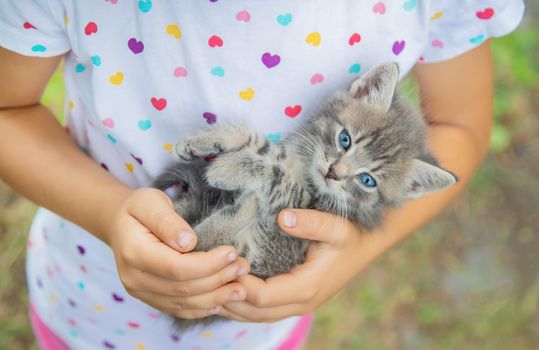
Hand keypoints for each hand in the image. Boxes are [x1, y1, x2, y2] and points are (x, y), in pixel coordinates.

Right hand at [108, 188, 250, 318]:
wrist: (119, 223)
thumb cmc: (139, 208)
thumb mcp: (150, 202)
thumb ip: (168, 221)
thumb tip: (189, 242)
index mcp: (134, 253)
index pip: (177, 267)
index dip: (208, 264)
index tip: (231, 252)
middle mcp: (134, 279)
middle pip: (183, 288)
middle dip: (218, 279)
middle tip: (243, 267)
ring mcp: (140, 292)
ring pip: (182, 303)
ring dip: (215, 297)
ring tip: (241, 288)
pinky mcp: (150, 298)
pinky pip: (178, 309)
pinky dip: (202, 308)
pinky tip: (222, 301)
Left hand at [218, 209, 380, 322]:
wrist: (367, 245)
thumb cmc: (351, 235)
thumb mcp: (336, 226)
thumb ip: (311, 223)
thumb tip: (283, 218)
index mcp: (306, 288)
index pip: (262, 296)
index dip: (238, 284)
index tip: (221, 266)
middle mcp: (300, 302)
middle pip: (254, 312)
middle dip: (228, 299)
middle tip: (203, 281)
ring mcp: (298, 304)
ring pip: (257, 316)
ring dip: (232, 306)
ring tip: (207, 289)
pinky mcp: (295, 299)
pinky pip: (264, 311)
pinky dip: (243, 305)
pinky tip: (226, 292)